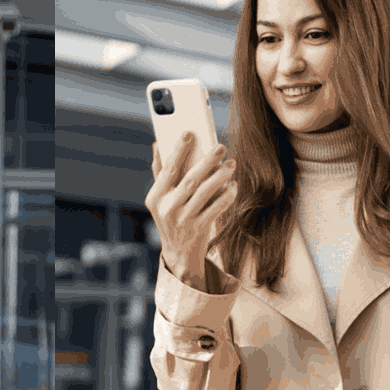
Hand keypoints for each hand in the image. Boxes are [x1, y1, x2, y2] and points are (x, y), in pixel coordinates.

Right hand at [146, 132, 236, 289]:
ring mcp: (183, 221)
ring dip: (220, 177)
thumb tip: (157, 144)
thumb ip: (159, 173)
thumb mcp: (160, 200)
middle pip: (189, 180)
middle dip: (206, 161)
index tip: (189, 133)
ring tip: (231, 165)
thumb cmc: (171, 220)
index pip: (167, 170)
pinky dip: (226, 197)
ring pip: (204, 193)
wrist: (179, 256)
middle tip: (221, 147)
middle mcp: (167, 209)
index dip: (178, 150)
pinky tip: (233, 187)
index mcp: (155, 198)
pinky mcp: (198, 230)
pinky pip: (215, 209)